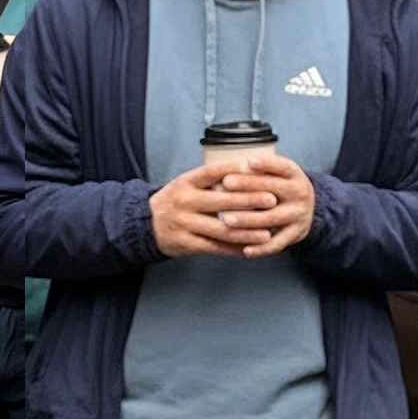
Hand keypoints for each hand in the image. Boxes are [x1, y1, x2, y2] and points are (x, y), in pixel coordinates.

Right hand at [148, 162, 275, 257]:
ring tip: (267, 232)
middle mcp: (184, 201)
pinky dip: (234, 249)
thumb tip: (246, 171)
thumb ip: (210, 180)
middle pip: (221, 201)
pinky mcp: (186, 243)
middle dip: (250, 201)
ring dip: (247, 231)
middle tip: (272, 200)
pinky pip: (215, 247)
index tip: (257, 169)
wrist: (145, 224)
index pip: (212, 172)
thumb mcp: (186, 184)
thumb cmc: (175, 201)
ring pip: (221, 229)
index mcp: (185, 182)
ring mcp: (184, 223)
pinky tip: (250, 249)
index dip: (235, 169)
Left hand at [217, 153, 318, 256]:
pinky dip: (261, 248)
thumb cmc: (279, 186)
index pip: (281, 166)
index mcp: (294, 174)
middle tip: (225, 183)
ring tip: (226, 219)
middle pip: (273, 189)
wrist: (307, 209)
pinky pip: (277, 243)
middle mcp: (300, 193)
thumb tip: (224, 171)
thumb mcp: (276, 173)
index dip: (266, 163)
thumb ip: (257, 171)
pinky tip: (245, 251)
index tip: (247, 161)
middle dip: (248, 186)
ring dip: (247, 219)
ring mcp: (299, 215)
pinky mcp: (296, 234)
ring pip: (271, 218)